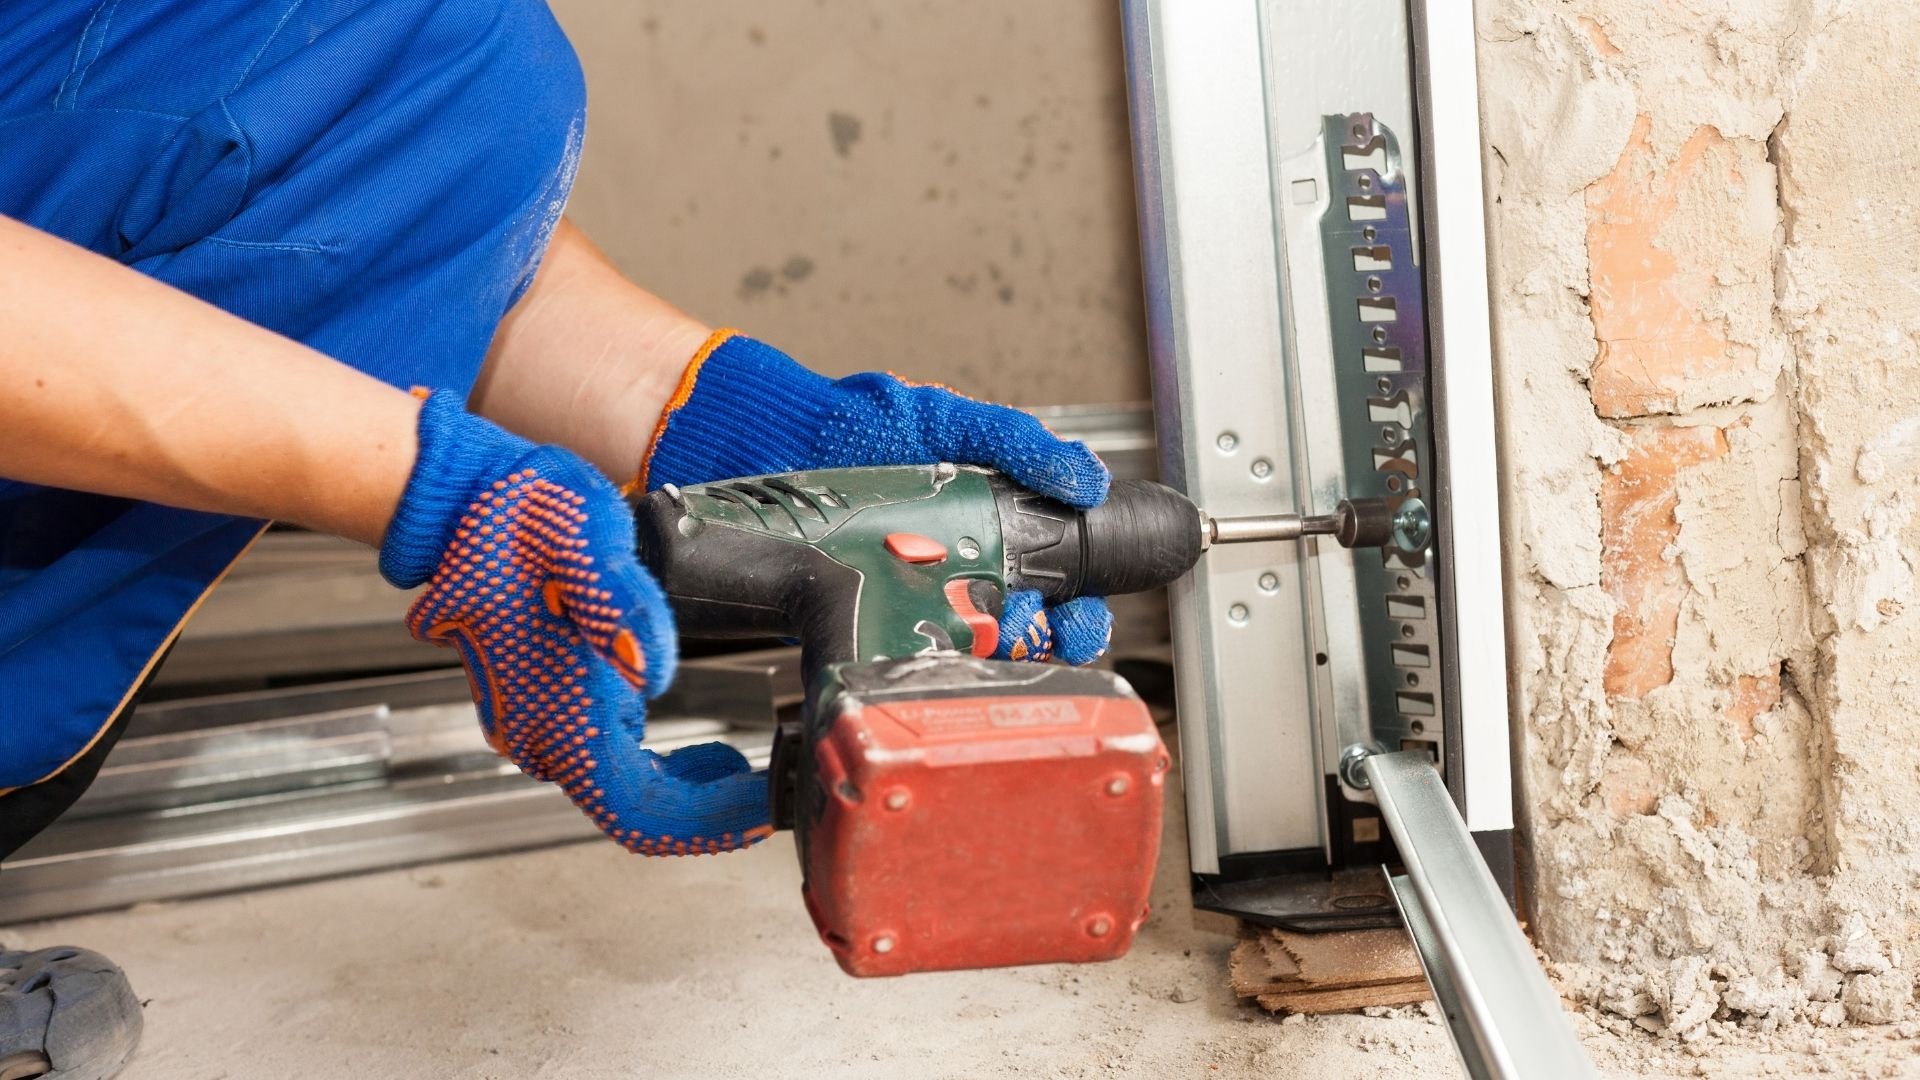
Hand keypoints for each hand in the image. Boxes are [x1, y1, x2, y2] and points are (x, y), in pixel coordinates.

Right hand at [381, 393, 769, 853]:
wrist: (463, 502)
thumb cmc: (522, 514)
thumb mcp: (583, 538)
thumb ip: (617, 603)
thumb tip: (649, 670)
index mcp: (553, 708)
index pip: (635, 809)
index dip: (703, 823)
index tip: (760, 810)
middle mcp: (538, 732)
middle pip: (633, 813)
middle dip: (704, 813)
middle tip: (769, 789)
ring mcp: (536, 723)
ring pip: (620, 793)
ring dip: (684, 796)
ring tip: (741, 770)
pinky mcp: (544, 708)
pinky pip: (607, 765)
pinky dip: (660, 774)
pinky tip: (698, 751)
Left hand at [639, 331, 1114, 662]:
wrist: (756, 441)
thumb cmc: (847, 422)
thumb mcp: (945, 420)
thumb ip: (1014, 441)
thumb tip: (1086, 475)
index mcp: (986, 527)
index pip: (1055, 582)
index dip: (1079, 608)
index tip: (1085, 614)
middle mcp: (952, 572)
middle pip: (1023, 632)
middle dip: (1046, 644)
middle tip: (1043, 636)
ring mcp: (906, 601)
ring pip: (970, 655)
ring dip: (992, 661)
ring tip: (993, 647)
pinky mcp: (859, 623)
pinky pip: (904, 663)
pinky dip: (925, 673)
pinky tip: (935, 665)